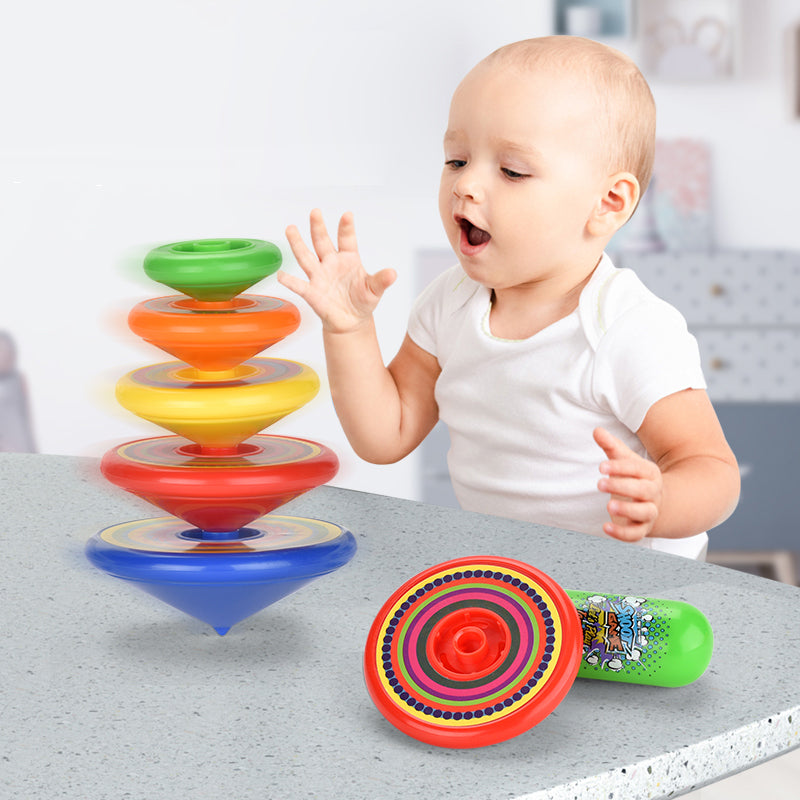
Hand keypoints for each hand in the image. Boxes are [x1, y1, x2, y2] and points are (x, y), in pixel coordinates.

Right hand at [280, 209, 396, 332]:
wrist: (351, 321)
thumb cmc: (362, 301)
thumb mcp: (374, 290)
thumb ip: (381, 280)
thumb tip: (393, 274)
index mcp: (348, 259)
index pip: (347, 240)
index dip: (346, 228)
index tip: (347, 215)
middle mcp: (331, 263)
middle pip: (322, 242)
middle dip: (318, 227)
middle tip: (315, 212)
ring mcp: (319, 276)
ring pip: (306, 257)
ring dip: (298, 243)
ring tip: (291, 229)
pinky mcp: (311, 292)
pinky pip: (299, 285)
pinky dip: (289, 281)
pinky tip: (281, 275)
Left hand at [593, 427, 663, 541]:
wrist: (658, 503)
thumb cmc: (635, 478)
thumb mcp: (625, 461)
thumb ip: (611, 446)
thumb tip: (597, 430)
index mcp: (649, 473)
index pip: (638, 469)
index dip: (620, 468)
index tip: (601, 467)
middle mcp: (653, 492)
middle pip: (642, 490)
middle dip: (621, 486)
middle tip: (599, 483)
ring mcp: (649, 511)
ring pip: (644, 512)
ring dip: (627, 509)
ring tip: (609, 506)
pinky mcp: (642, 529)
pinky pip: (636, 534)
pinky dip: (622, 533)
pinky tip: (605, 527)